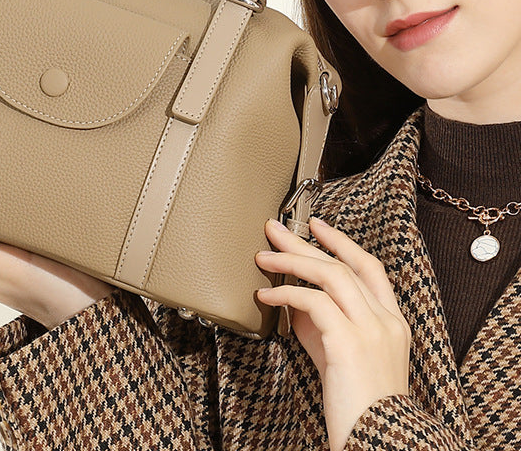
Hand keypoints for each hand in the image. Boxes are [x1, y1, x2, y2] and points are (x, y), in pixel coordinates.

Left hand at [255, 217, 410, 450]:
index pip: (369, 267)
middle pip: (343, 265)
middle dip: (305, 244)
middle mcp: (386, 321)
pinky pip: (313, 302)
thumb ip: (322, 321)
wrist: (376, 441)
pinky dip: (286, 293)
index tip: (317, 226)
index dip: (342, 243)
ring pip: (330, 275)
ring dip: (291, 261)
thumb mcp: (339, 353)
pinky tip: (266, 294)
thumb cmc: (355, 404)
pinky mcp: (350, 343)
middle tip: (274, 229)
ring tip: (263, 256)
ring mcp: (371, 330)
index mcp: (392, 322)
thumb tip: (292, 293)